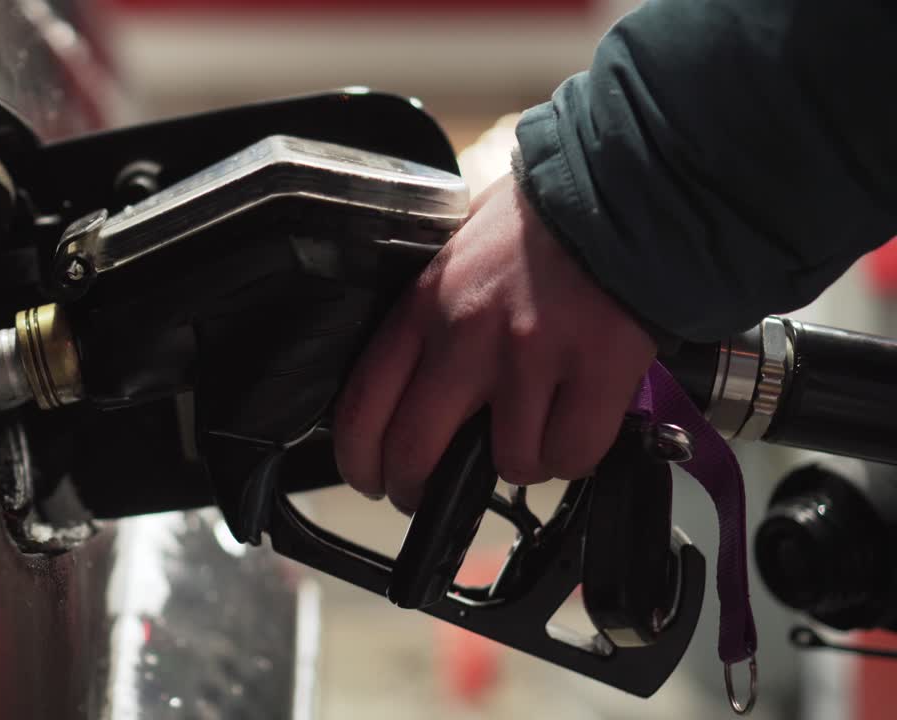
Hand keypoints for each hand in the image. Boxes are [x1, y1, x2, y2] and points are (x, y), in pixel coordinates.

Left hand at [333, 174, 655, 511]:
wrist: (623, 188)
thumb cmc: (541, 221)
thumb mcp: (455, 254)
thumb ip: (428, 314)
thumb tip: (411, 376)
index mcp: (422, 306)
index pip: (361, 407)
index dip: (359, 461)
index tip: (371, 478)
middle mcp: (465, 335)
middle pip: (415, 452)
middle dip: (417, 489)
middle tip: (431, 494)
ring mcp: (530, 357)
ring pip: (507, 464)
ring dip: (519, 462)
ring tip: (534, 428)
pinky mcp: (594, 371)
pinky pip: (570, 455)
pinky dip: (574, 454)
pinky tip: (576, 424)